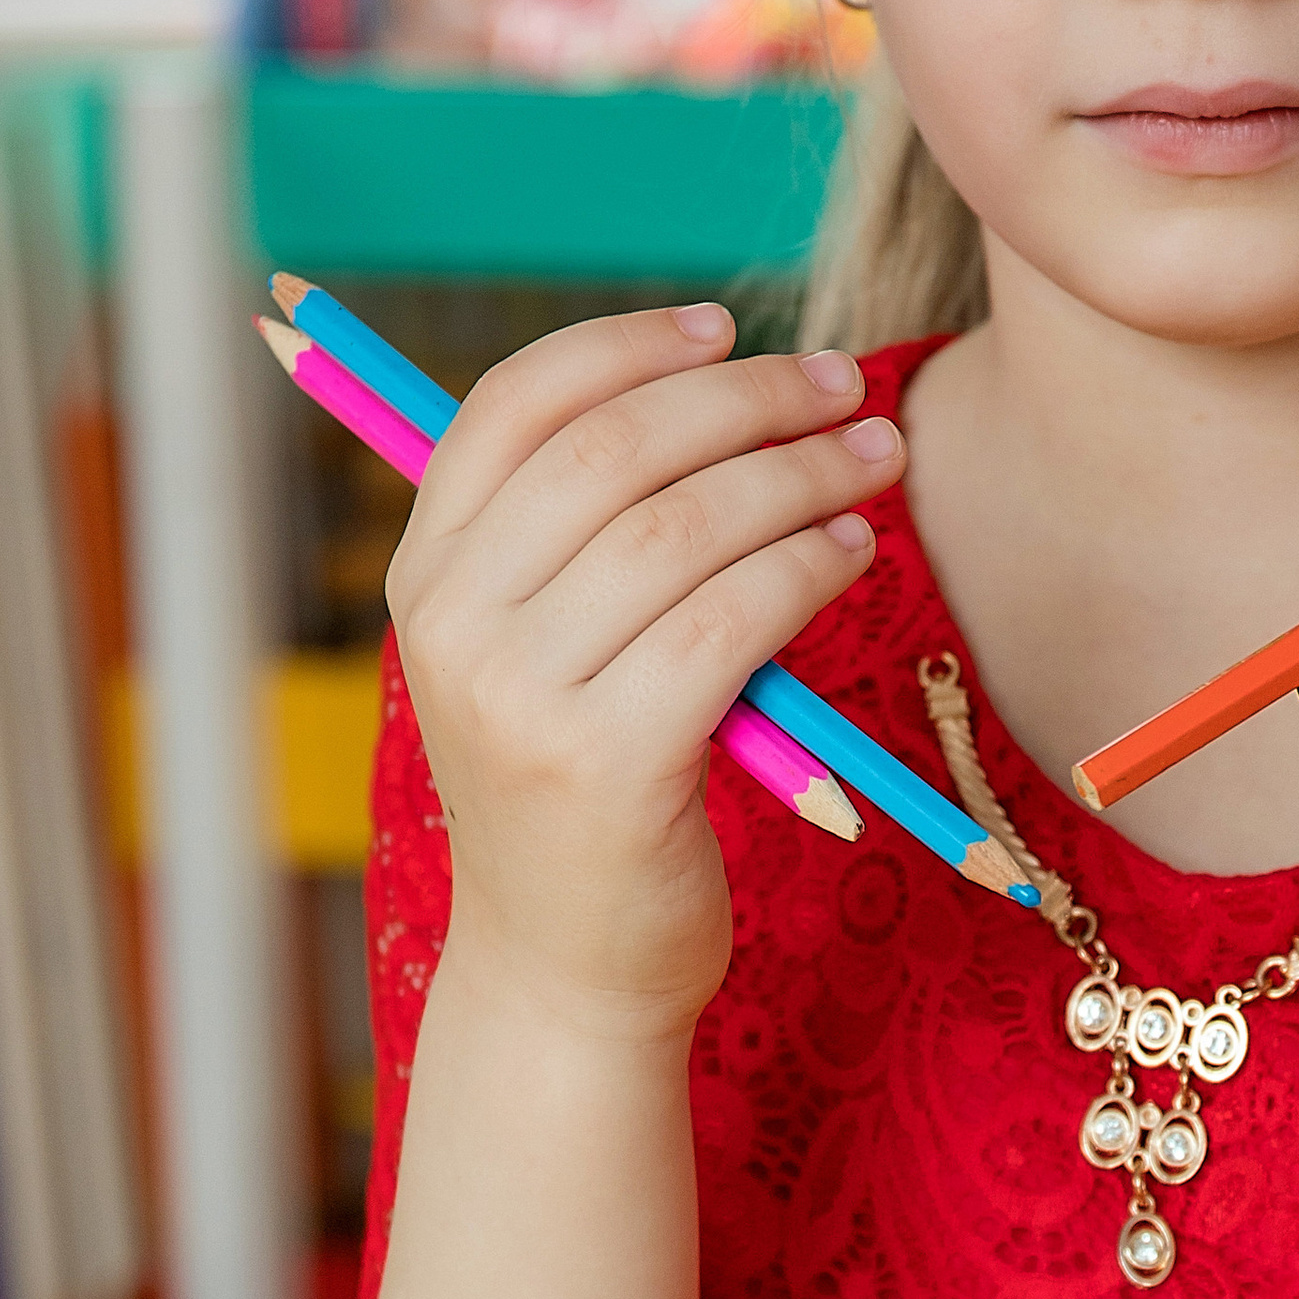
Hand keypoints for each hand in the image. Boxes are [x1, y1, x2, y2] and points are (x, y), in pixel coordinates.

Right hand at [384, 310, 896, 1038]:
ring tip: (873, 459)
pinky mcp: (608, 764)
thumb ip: (581, 539)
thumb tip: (718, 388)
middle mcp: (454, 626)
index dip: (626, 348)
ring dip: (801, 474)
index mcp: (425, 576)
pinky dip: (806, 565)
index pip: (512, 405)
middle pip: (616, 449)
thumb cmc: (581, 791)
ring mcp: (521, 697)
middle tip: (842, 387)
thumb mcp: (541, 654)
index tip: (725, 327)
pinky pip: (732, 618)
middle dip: (747, 400)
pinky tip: (852, 551)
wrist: (567, 971)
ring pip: (686, 525)